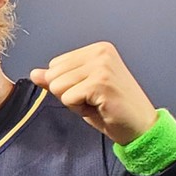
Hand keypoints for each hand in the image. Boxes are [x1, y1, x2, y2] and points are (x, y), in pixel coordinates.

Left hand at [28, 42, 157, 145]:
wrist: (140, 126)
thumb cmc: (112, 109)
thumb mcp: (80, 90)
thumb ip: (57, 79)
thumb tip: (34, 73)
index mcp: (97, 49)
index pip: (55, 65)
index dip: (67, 85)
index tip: (90, 92)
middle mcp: (100, 52)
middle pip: (53, 75)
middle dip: (68, 93)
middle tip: (93, 99)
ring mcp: (101, 66)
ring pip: (57, 86)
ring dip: (74, 102)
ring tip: (97, 103)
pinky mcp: (100, 83)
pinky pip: (67, 98)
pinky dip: (79, 109)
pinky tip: (99, 107)